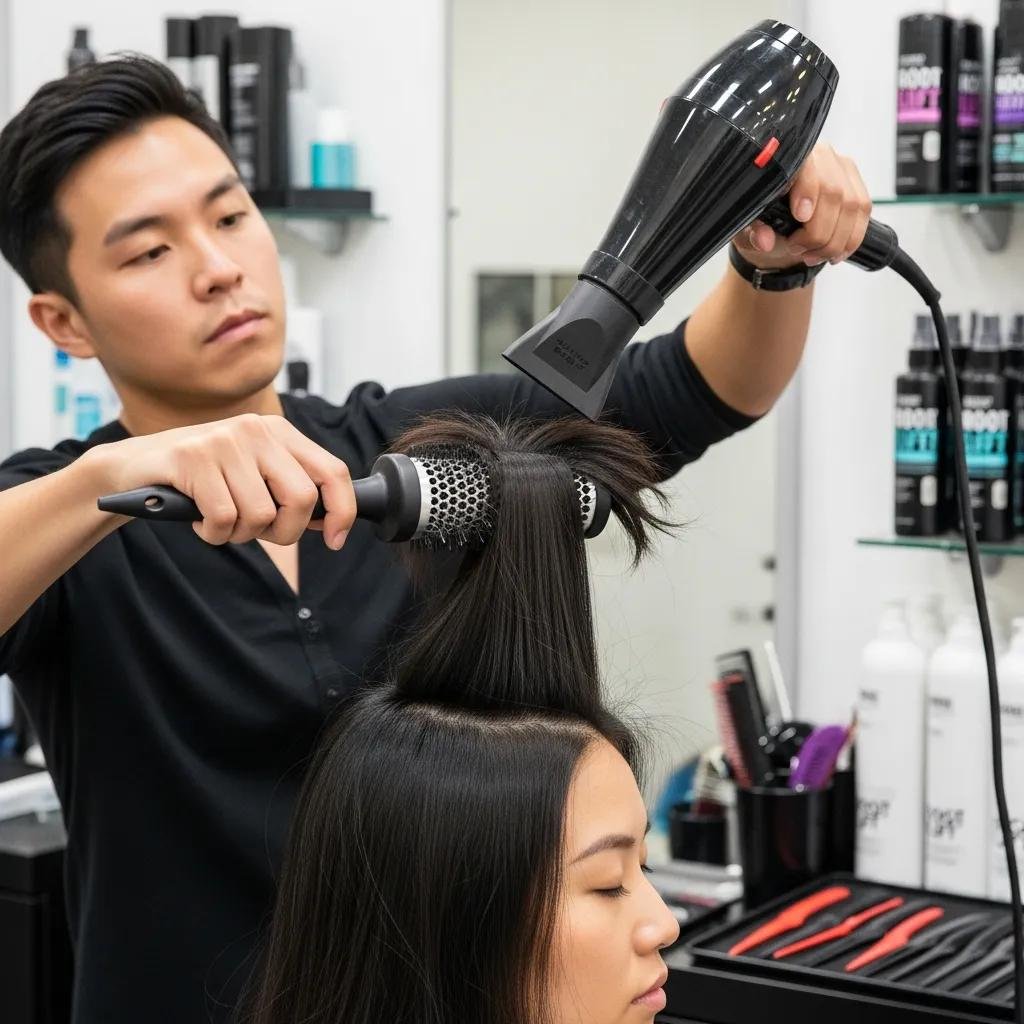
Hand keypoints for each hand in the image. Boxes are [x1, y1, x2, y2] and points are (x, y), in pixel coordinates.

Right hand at [87, 414, 355, 548]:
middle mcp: (256, 429)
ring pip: (261, 515)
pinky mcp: (192, 458)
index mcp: (279, 432)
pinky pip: (224, 518)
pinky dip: (213, 533)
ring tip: (219, 519)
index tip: (336, 540)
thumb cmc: (200, 478)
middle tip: (256, 532)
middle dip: (285, 532)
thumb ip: (290, 488)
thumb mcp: (252, 474)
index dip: (342, 510)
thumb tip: (333, 520)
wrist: (132, 468)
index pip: (333, 471)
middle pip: (302, 499)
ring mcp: (224, 441)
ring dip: (239, 534)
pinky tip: (198, 519)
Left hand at [730, 143, 871, 271]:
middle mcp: (820, 157)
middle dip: (818, 232)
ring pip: (852, 206)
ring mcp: (842, 170)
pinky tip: (834, 254)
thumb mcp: (749, 230)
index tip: (801, 217)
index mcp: (788, 159)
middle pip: (833, 192)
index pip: (806, 167)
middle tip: (798, 251)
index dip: (808, 191)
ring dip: (834, 240)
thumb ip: (754, 232)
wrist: (777, 231)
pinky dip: (850, 240)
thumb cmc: (761, 223)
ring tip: (812, 256)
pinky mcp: (857, 186)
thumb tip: (764, 240)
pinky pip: (863, 214)